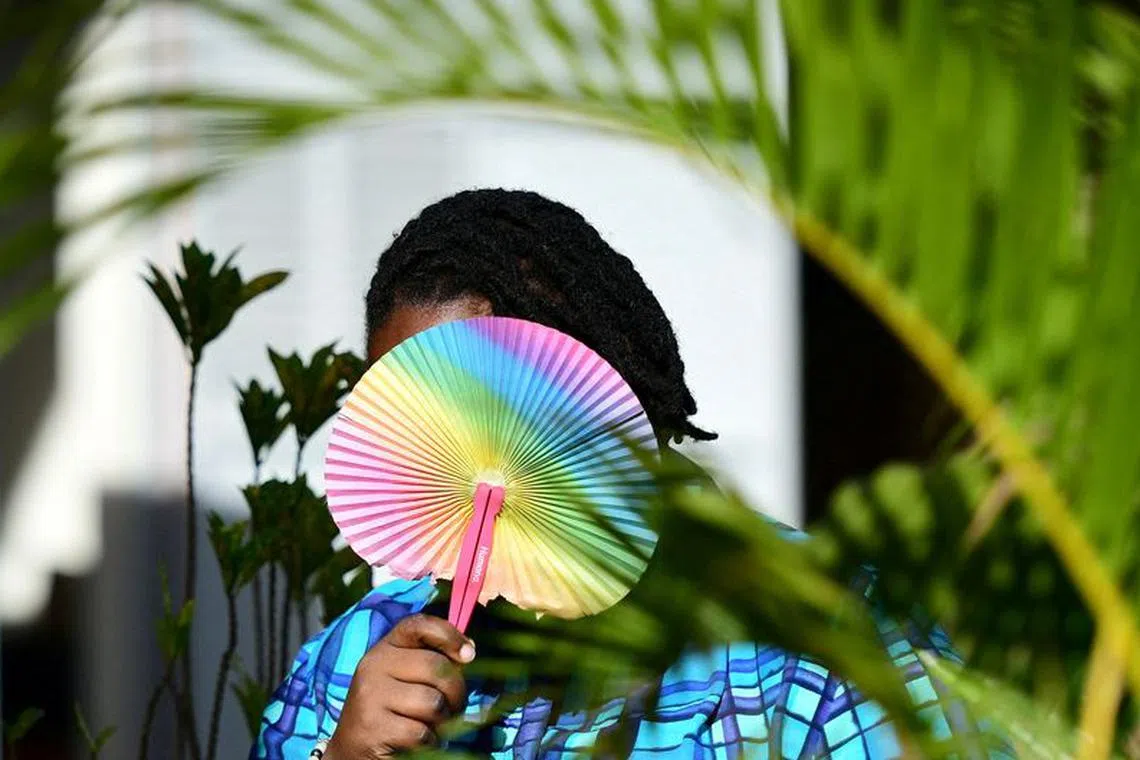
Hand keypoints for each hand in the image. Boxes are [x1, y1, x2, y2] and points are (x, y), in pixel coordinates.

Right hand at [324, 614, 474, 758]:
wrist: (354, 747)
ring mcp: (370, 695)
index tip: (468, 654)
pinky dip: (428, 741)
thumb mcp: (408, 676)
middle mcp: (374, 665)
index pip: (419, 625)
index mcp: (386, 647)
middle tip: (454, 706)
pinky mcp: (372, 727)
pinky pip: (421, 732)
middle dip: (456, 692)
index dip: (449, 635)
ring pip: (433, 702)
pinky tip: (417, 741)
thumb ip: (434, 659)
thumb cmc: (394, 708)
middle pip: (436, 668)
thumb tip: (467, 652)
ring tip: (432, 724)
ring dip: (442, 720)